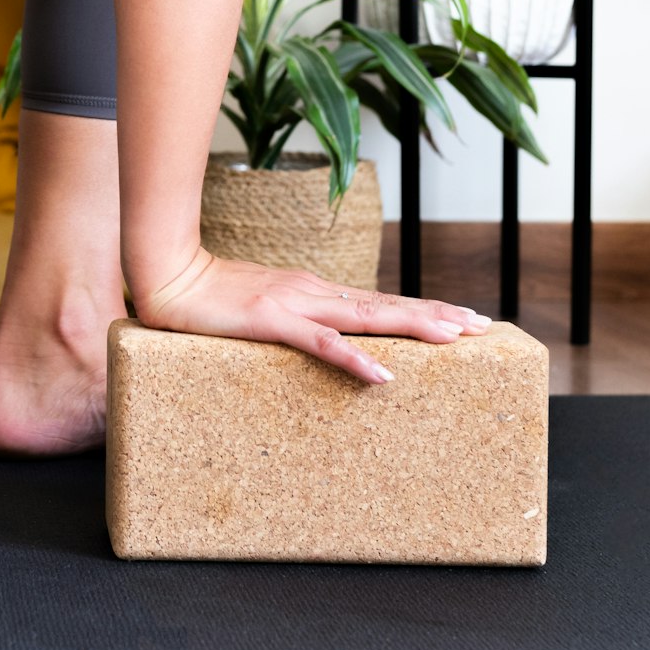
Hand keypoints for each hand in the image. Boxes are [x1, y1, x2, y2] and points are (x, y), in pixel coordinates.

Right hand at [133, 246, 494, 384]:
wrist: (167, 275)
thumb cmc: (209, 299)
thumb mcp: (262, 310)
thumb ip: (293, 321)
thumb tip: (324, 338)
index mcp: (314, 291)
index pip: (379, 302)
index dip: (423, 309)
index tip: (464, 318)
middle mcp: (314, 292)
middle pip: (387, 305)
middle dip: (436, 315)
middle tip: (482, 324)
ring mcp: (295, 304)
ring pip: (367, 318)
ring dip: (413, 326)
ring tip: (454, 337)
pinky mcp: (271, 322)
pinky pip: (322, 344)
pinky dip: (355, 358)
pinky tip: (383, 373)